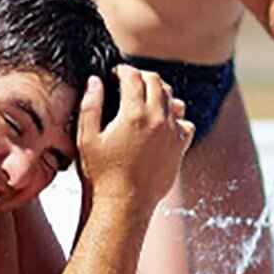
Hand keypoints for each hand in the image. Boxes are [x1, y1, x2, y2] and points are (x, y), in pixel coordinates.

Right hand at [76, 66, 192, 213]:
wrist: (125, 203)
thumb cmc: (101, 172)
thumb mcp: (87, 137)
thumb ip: (90, 105)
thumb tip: (95, 80)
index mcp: (134, 113)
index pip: (134, 77)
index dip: (123, 70)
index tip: (116, 72)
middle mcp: (158, 119)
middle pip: (157, 82)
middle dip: (142, 76)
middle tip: (130, 81)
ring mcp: (173, 133)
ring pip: (173, 100)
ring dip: (160, 93)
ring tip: (146, 99)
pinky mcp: (180, 147)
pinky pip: (186, 122)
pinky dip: (176, 117)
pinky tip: (162, 122)